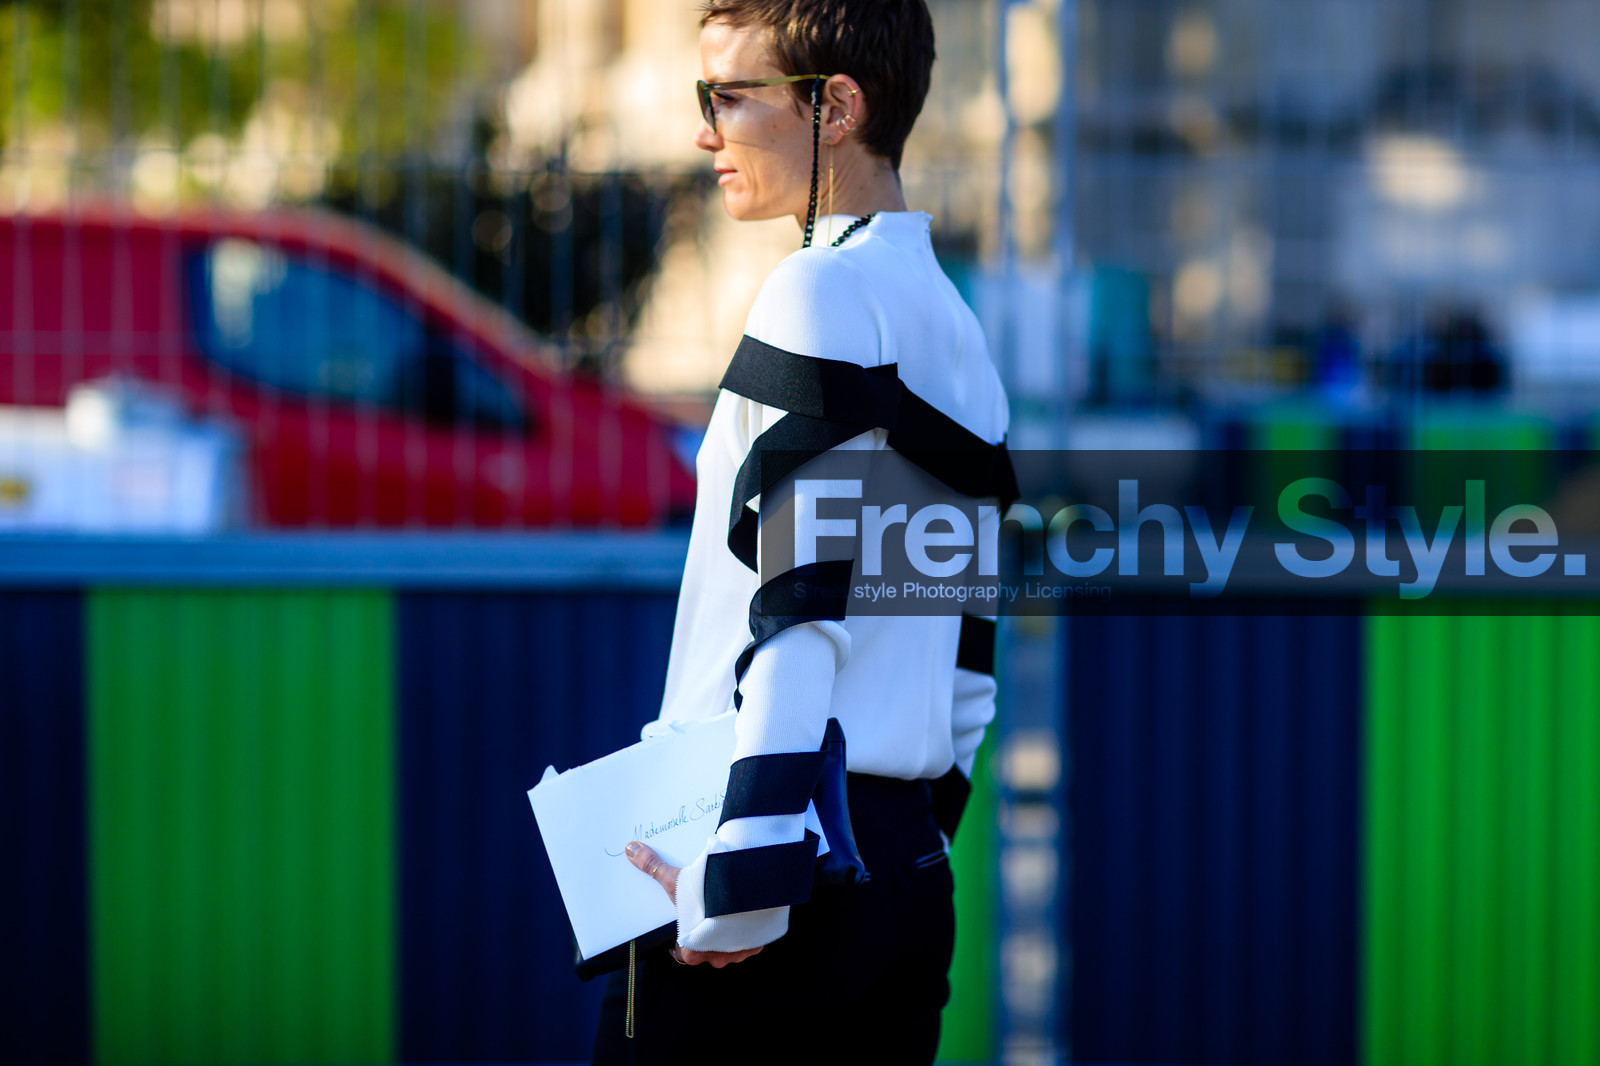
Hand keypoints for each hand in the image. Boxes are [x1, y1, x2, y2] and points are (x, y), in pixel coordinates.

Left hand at [625, 841, 764, 967]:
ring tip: (727, 912)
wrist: (747, 895)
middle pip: (708, 952)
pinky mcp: (759, 942)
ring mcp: (740, 952)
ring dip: (728, 934)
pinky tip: (746, 912)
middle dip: (706, 937)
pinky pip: (752, 940)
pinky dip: (748, 928)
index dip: (682, 942)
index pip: (683, 955)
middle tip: (705, 915)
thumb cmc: (708, 897)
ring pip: (731, 947)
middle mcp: (717, 957)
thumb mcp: (676, 881)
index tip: (683, 926)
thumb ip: (654, 868)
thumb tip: (631, 850)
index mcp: (693, 951)